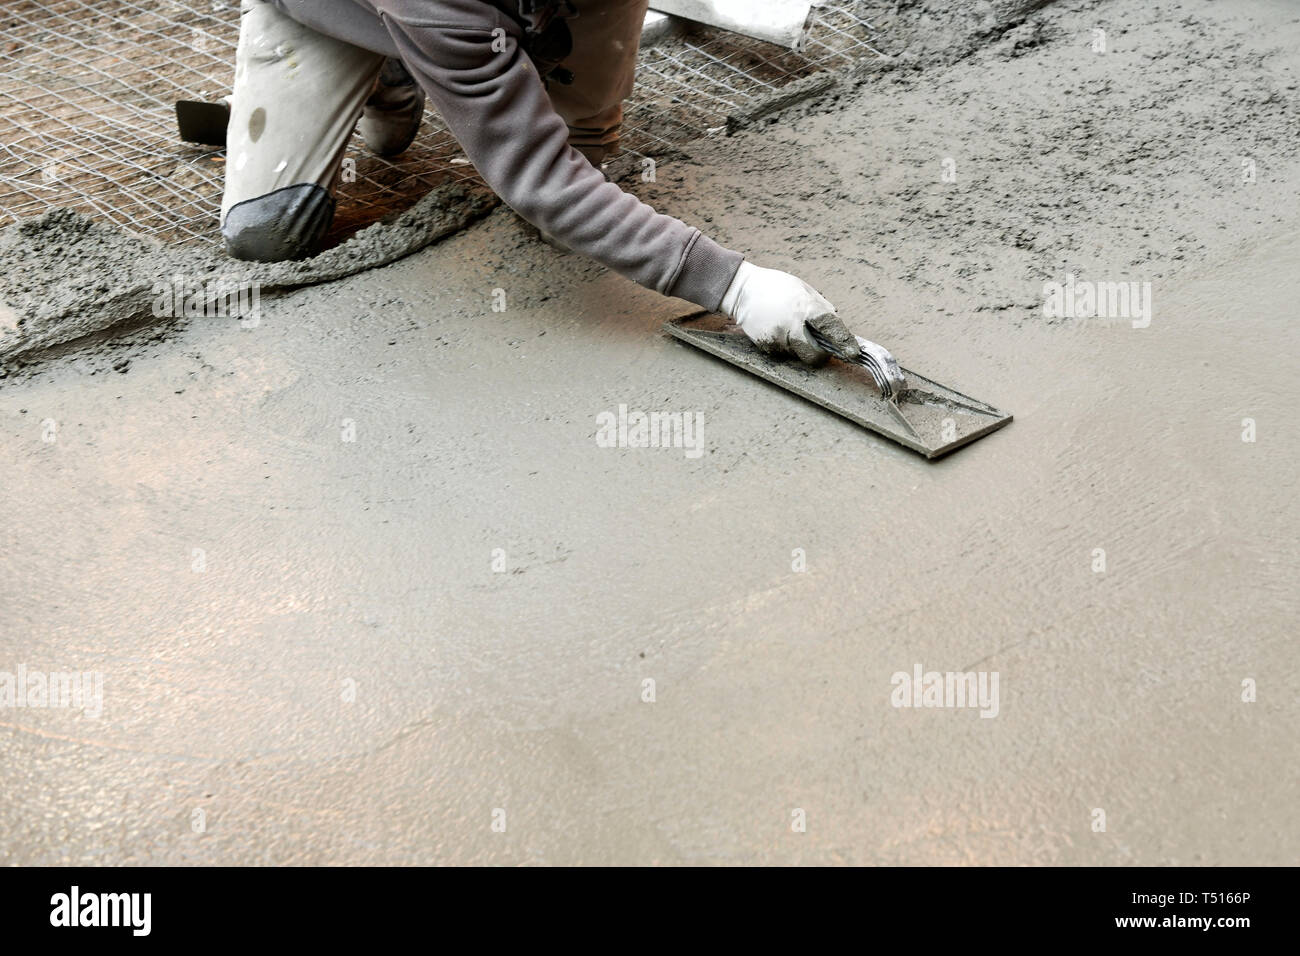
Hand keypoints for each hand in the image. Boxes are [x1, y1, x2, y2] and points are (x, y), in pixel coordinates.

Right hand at [719, 261, 856, 363]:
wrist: (742, 291)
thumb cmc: (776, 287)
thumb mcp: (803, 289)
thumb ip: (821, 307)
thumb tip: (837, 325)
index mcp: (803, 306)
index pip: (830, 327)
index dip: (844, 340)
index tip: (854, 352)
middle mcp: (790, 325)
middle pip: (814, 354)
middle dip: (820, 354)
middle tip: (820, 347)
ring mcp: (776, 338)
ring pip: (798, 355)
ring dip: (800, 347)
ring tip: (791, 328)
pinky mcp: (765, 346)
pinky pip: (783, 353)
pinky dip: (786, 346)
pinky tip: (778, 329)